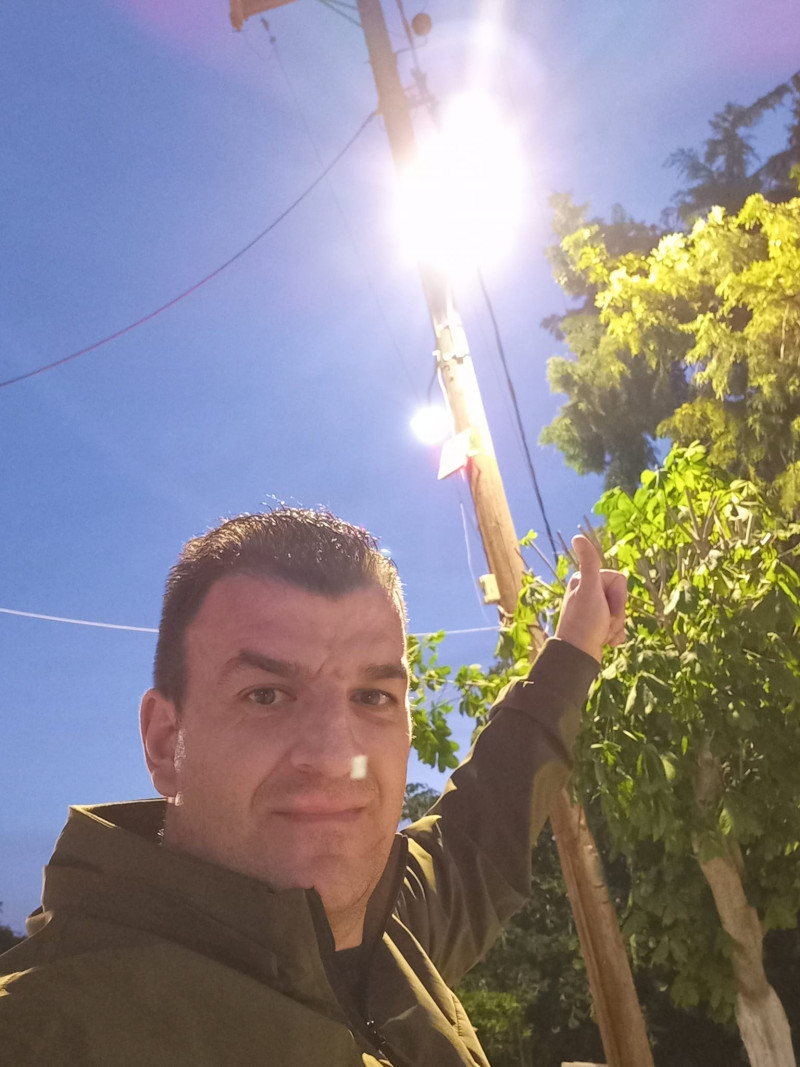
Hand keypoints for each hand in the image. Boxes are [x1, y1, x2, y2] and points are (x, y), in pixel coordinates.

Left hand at [555, 535, 627, 662]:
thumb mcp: (590, 590)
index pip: (619, 579)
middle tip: (604, 622)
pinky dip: (616, 635)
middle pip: (621, 597)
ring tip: (602, 633)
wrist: (578, 656)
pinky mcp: (597, 625)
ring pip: (621, 613)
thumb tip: (577, 537)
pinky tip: (606, 642)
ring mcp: (593, 610)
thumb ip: (588, 563)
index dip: (618, 596)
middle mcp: (587, 592)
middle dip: (618, 613)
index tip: (606, 607)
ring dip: (616, 626)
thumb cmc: (585, 623)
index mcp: (585, 580)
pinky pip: (618, 627)